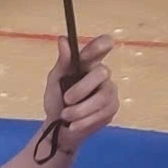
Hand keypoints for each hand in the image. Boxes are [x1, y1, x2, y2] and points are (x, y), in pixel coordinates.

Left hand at [41, 35, 118, 152]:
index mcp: (89, 62)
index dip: (99, 46)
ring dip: (80, 109)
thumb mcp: (55, 80)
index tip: (84, 57)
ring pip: (102, 97)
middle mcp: (102, 74)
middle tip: (67, 99)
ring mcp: (109, 92)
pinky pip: (102, 113)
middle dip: (82, 88)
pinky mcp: (112, 109)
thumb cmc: (56, 100)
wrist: (58, 128)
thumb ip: (62, 62)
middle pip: (102, 73)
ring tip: (65, 116)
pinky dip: (84, 121)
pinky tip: (74, 125)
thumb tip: (62, 39)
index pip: (103, 45)